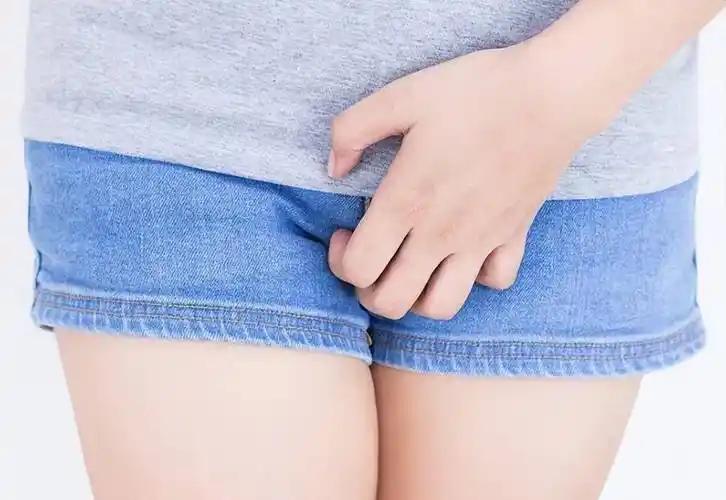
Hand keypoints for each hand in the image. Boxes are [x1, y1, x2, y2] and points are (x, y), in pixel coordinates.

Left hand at [327, 44, 606, 319]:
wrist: (551, 94)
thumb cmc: (475, 92)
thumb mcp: (401, 95)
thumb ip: (351, 130)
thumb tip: (333, 168)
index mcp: (406, 203)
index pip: (358, 269)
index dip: (339, 260)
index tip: (346, 232)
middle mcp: (440, 234)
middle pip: (391, 303)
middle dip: (367, 291)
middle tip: (371, 257)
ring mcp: (481, 242)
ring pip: (441, 307)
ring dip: (416, 298)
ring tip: (411, 266)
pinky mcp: (514, 236)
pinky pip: (495, 282)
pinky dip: (476, 278)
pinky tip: (464, 252)